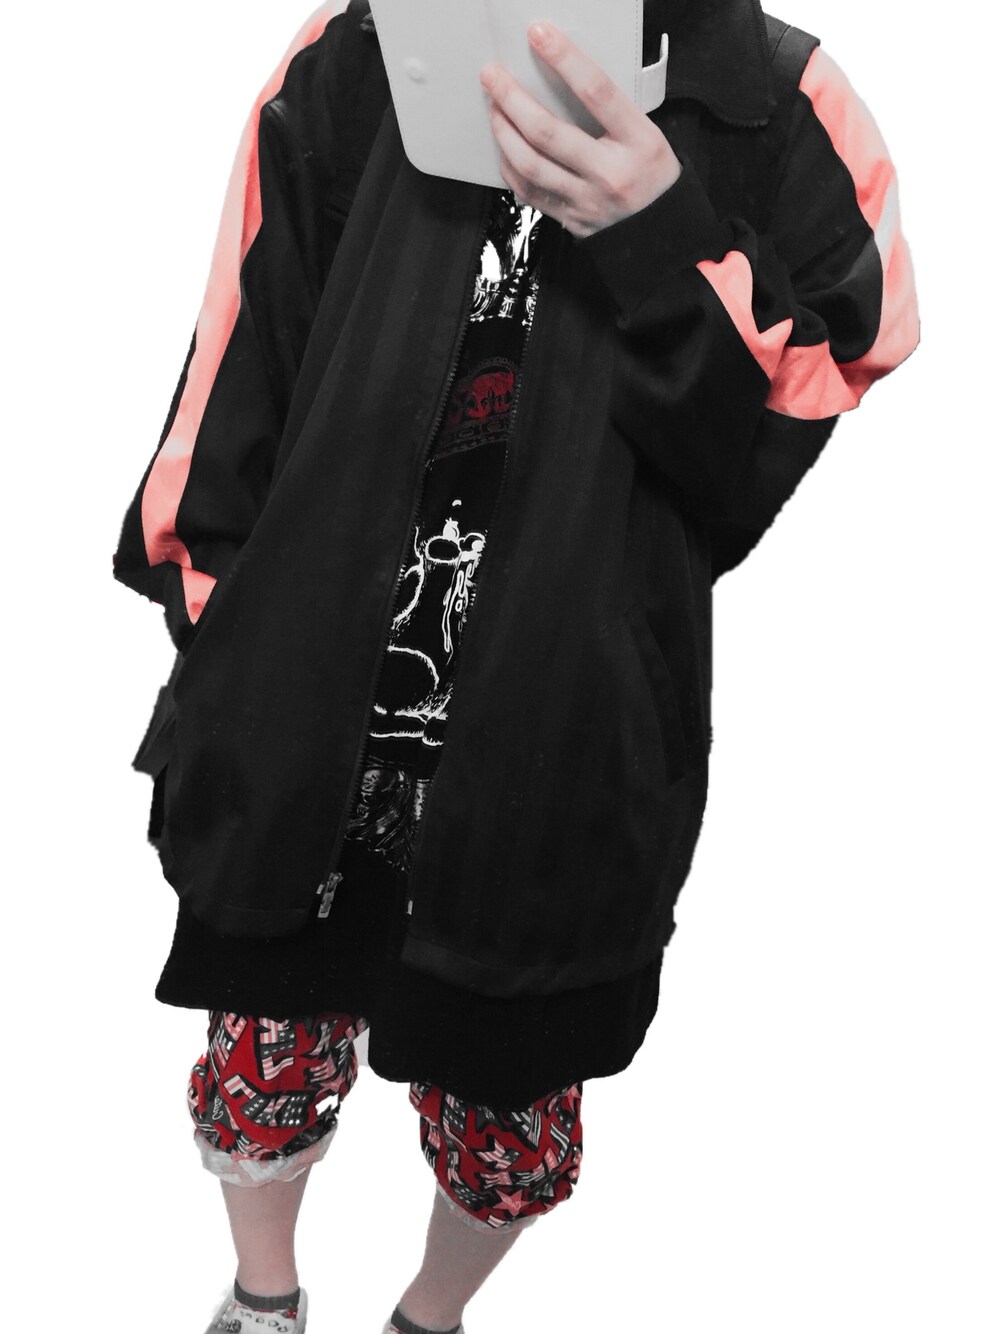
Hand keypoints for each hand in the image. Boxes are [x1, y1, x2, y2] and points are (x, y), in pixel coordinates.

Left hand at [479, 21, 680, 237]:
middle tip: (493, 76)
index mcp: (638, 141)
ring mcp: (587, 200)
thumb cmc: (651, 174)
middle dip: (512, 99)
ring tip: (494, 107)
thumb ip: (610, 111)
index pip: (596, 91)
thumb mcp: (647, 133)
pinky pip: (530, 191)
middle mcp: (610, 173)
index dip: (564, 59)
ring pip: (530, 164)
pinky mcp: (571, 219)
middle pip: (548, 132)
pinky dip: (511, 166)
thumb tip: (564, 75)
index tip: (540, 35)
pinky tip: (505, 146)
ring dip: (504, 131)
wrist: (661, 230)